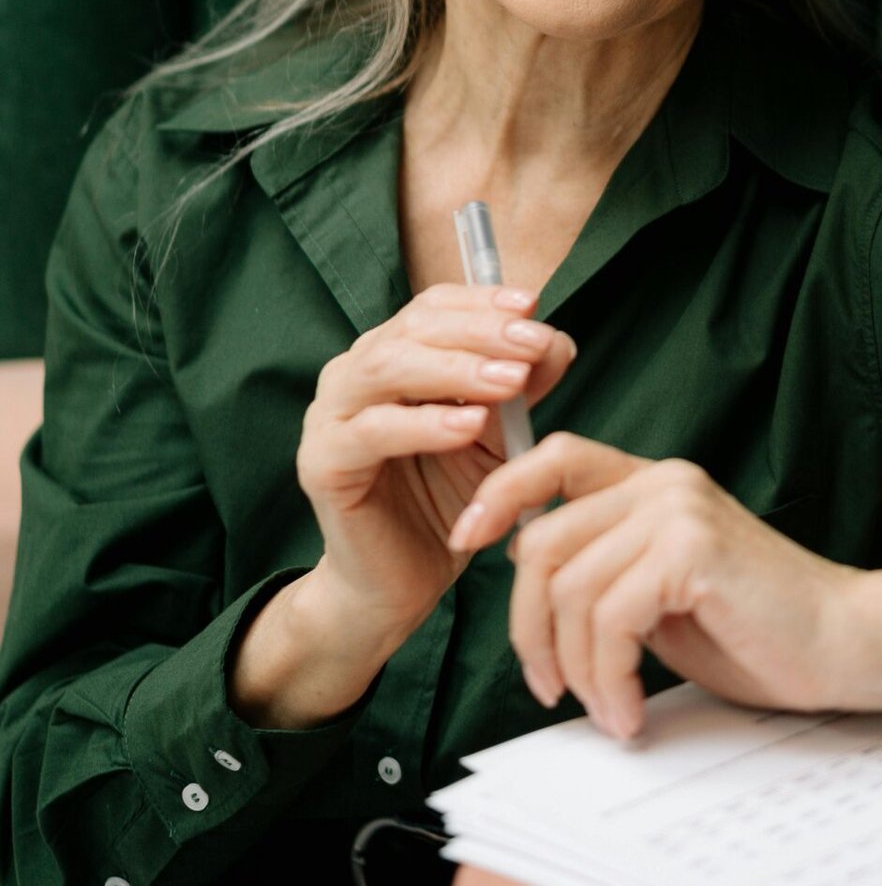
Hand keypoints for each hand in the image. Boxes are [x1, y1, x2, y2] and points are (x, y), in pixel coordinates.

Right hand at [296, 284, 578, 644]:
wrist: (398, 584)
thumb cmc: (445, 500)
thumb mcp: (496, 436)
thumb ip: (520, 387)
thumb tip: (556, 341)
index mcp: (390, 357)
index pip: (431, 307)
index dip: (481, 301)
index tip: (532, 306)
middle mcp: (353, 375)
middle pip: (412, 329)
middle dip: (480, 332)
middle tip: (532, 343)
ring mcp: (330, 417)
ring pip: (387, 368)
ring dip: (455, 369)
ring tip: (509, 381)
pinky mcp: (321, 463)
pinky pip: (371, 432)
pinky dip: (423, 424)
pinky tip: (468, 427)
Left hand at [448, 434, 868, 737]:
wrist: (849, 644)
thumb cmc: (762, 630)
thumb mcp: (665, 596)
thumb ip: (608, 575)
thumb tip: (531, 587)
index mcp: (654, 484)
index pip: (555, 458)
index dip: (500, 493)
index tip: (466, 540)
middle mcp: (663, 483)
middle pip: (542, 543)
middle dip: (529, 628)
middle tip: (550, 688)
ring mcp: (679, 511)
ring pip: (569, 589)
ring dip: (575, 669)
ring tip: (608, 711)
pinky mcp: (693, 550)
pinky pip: (608, 619)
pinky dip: (608, 679)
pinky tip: (632, 712)